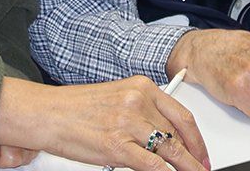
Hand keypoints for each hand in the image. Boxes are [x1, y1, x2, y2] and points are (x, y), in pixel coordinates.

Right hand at [0, 76, 207, 170]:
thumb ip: (141, 112)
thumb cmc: (75, 108)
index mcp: (140, 86)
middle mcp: (138, 101)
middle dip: (193, 155)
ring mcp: (128, 123)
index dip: (196, 137)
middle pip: (178, 134)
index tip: (201, 150)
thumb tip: (163, 135)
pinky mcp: (117, 146)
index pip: (181, 114)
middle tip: (201, 167)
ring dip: (186, 167)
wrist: (47, 113)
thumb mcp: (116, 98)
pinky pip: (152, 165)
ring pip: (170, 150)